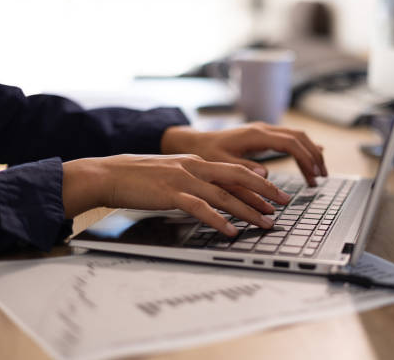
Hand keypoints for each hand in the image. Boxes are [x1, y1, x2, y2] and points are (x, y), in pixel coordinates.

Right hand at [62, 154, 290, 235]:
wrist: (110, 174)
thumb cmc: (140, 176)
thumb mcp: (173, 172)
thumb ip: (195, 178)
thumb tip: (214, 192)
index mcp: (197, 162)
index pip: (236, 170)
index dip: (259, 183)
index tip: (276, 194)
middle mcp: (195, 167)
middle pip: (238, 178)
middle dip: (264, 192)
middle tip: (283, 206)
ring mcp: (183, 180)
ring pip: (224, 195)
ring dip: (248, 211)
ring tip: (265, 223)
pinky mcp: (170, 194)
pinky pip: (200, 208)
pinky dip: (218, 220)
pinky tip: (231, 231)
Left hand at [161, 122, 327, 185]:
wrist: (195, 142)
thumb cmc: (206, 154)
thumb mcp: (221, 163)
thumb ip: (242, 169)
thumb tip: (265, 175)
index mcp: (256, 135)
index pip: (290, 144)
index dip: (305, 159)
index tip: (313, 177)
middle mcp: (263, 129)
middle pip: (299, 137)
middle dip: (314, 156)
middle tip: (322, 177)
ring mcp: (264, 130)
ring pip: (297, 136)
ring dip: (311, 152)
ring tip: (319, 173)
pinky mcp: (263, 135)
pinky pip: (289, 138)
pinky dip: (304, 147)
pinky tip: (315, 154)